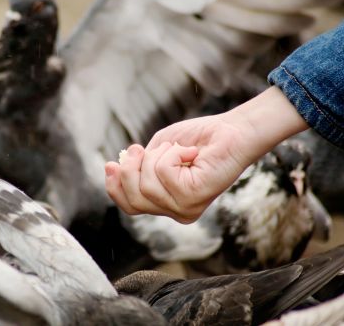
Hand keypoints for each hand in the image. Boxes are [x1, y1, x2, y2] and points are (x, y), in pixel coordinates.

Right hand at [105, 113, 251, 222]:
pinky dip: (172, 153)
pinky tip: (190, 152)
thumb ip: (138, 165)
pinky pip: (162, 172)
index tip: (110, 164)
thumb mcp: (157, 151)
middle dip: (130, 169)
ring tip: (176, 149)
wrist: (232, 132)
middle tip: (141, 149)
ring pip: (146, 184)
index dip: (115, 187)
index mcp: (166, 203)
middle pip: (133, 198)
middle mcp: (175, 211)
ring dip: (156, 156)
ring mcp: (184, 208)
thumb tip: (112, 168)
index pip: (130, 207)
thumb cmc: (198, 139)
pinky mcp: (193, 199)